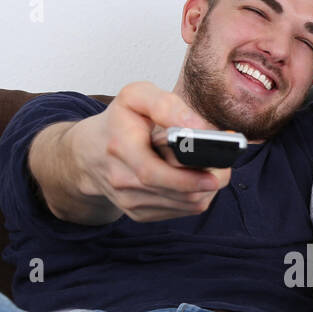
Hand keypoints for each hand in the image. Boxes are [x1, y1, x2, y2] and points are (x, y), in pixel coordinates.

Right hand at [69, 82, 231, 221]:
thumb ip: (166, 105)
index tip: (213, 175)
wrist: (88, 154)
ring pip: (182, 205)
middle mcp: (121, 180)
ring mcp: (129, 201)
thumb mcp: (136, 97)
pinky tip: (197, 181)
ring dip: (204, 191)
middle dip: (206, 183)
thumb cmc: (119, 121)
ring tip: (213, 171)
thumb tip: (198, 128)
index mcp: (119, 147)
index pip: (153, 172)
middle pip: (175, 194)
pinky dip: (194, 197)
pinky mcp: (138, 214)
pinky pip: (178, 211)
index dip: (186, 178)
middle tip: (224, 170)